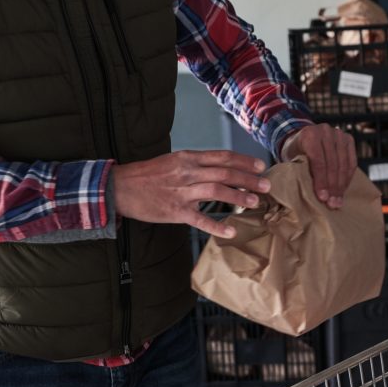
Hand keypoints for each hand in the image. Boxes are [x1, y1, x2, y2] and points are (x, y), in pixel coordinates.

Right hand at [113, 150, 270, 237]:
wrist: (121, 187)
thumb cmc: (147, 174)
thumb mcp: (173, 161)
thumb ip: (195, 164)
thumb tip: (220, 168)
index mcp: (188, 158)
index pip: (222, 156)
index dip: (243, 161)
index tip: (260, 165)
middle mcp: (187, 172)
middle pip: (225, 173)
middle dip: (249, 179)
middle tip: (266, 186)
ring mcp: (182, 192)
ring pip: (217, 191)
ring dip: (238, 196)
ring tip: (254, 202)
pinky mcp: (175, 211)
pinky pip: (200, 219)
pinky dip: (217, 225)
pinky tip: (231, 230)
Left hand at [282, 123, 356, 208]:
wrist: (303, 136)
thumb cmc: (295, 151)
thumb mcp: (292, 159)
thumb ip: (299, 172)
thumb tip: (308, 195)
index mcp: (309, 135)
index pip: (318, 161)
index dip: (321, 181)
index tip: (323, 198)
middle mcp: (325, 131)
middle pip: (333, 164)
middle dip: (333, 187)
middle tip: (332, 204)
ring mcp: (339, 134)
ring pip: (344, 164)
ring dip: (341, 185)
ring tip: (338, 201)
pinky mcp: (348, 139)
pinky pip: (351, 162)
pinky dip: (348, 177)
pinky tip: (343, 189)